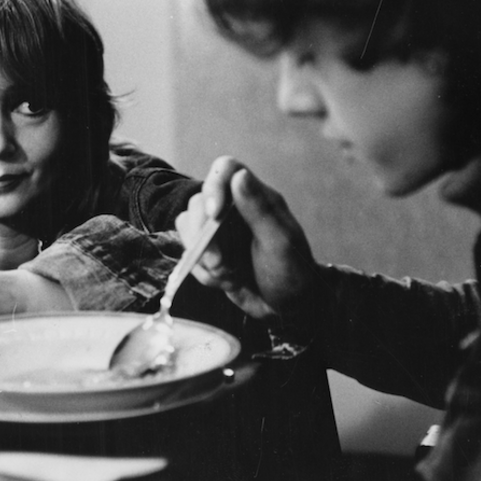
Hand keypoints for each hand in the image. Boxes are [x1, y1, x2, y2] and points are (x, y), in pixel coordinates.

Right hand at [176, 156, 319, 321]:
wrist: (290, 310)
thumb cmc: (293, 273)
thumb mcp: (280, 242)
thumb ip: (258, 209)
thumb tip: (239, 175)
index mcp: (256, 197)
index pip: (225, 170)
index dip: (213, 186)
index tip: (214, 214)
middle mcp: (234, 209)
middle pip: (198, 203)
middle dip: (204, 237)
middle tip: (221, 263)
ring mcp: (220, 231)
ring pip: (187, 227)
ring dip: (203, 257)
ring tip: (229, 275)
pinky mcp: (209, 253)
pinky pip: (189, 254)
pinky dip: (203, 272)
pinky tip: (226, 282)